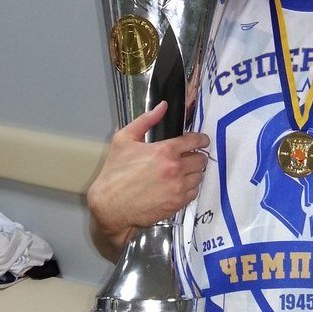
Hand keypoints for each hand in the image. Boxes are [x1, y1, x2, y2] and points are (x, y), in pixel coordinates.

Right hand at [87, 101, 209, 254]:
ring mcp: (178, 188)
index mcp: (165, 151)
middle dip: (196, 156)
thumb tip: (163, 106)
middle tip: (187, 158)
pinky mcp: (177, 203)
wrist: (110, 205)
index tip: (202, 141)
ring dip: (193, 173)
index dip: (201, 139)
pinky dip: (189, 188)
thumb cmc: (115, 172)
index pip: (196, 141)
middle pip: (201, 159)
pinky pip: (194, 192)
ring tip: (181, 173)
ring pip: (199, 176)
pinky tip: (177, 186)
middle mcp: (175, 169)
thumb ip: (146, 120)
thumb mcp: (124, 139)